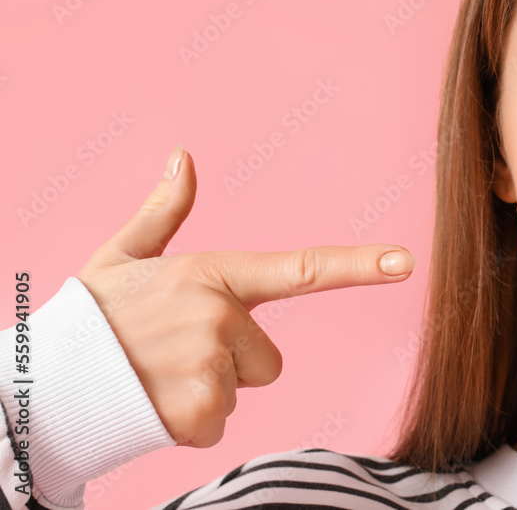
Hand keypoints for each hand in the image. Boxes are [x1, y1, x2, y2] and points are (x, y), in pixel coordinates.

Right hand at [75, 145, 415, 447]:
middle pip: (270, 359)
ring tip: (160, 376)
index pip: (301, 270)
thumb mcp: (125, 257)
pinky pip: (220, 423)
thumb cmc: (93, 317)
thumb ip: (164, 212)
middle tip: (177, 354)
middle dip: (232, 363)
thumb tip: (182, 157)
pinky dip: (191, 422)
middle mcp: (220, 316)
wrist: (46, 380)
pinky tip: (156, 404)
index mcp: (214, 275)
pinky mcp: (200, 411)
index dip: (359, 265)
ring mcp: (212, 364)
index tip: (406, 261)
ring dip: (208, 391)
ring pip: (243, 391)